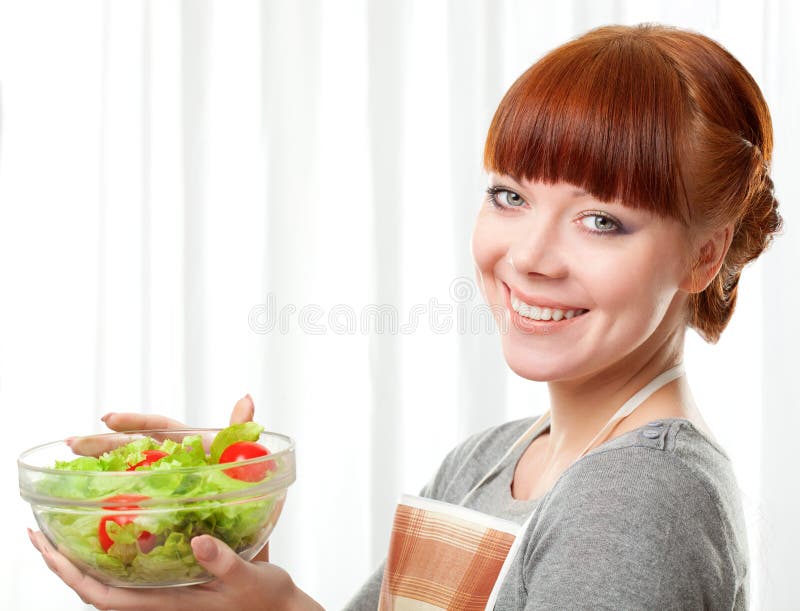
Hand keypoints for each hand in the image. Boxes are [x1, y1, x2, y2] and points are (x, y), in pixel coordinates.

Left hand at [27, 395, 322, 609]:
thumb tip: (197, 542)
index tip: (44, 546)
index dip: (69, 573)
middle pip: (96, 586)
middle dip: (65, 562)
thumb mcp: (249, 578)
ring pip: (114, 578)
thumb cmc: (266, 601)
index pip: (103, 595)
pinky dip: (121, 549)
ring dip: (87, 556)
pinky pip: (139, 568)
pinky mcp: (181, 580)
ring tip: (69, 527)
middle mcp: (160, 599)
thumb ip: (223, 562)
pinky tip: (122, 526)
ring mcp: (169, 590)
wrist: (282, 610)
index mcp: (168, 604)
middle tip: (41, 532)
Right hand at [89, 395, 270, 562]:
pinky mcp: (160, 509)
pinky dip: (113, 504)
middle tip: (74, 443)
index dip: (134, 422)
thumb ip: (240, 431)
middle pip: (134, 447)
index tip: (107, 419)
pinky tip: (90, 506)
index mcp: (190, 443)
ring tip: (71, 467)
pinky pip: (134, 504)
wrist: (253, 522)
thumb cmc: (247, 485)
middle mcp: (172, 460)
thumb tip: (247, 398)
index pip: (159, 427)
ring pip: (127, 472)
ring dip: (100, 468)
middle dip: (103, 443)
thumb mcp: (245, 457)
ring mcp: (163, 484)